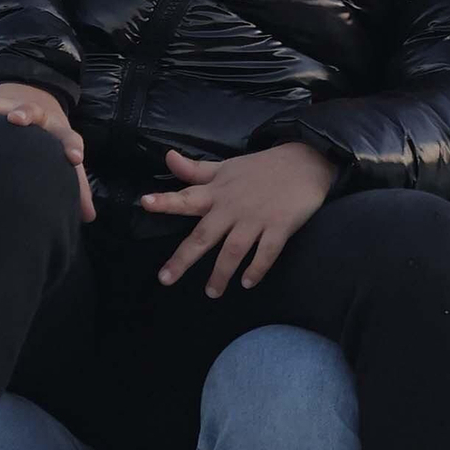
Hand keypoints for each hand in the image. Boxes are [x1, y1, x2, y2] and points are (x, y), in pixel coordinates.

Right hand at [0, 82, 95, 222]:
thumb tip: (88, 217)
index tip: (74, 159)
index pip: (68, 136)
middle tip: (17, 120)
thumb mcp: (60, 159)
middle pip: (33, 110)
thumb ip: (74, 187)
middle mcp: (34, 114)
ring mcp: (8, 106)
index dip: (71, 146)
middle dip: (25, 113)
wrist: (30, 103)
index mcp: (57, 130)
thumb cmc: (47, 143)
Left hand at [141, 142, 336, 296]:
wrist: (304, 162)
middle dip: (184, 258)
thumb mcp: (225, 166)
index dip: (166, 201)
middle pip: (204, 235)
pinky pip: (266, 252)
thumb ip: (195, 169)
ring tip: (212, 292)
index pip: (187, 197)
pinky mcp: (279, 227)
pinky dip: (257, 269)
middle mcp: (232, 207)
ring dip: (221, 273)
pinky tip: (248, 283)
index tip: (145, 203)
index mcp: (217, 192)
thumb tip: (167, 156)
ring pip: (233, 250)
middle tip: (166, 279)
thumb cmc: (260, 168)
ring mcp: (256, 218)